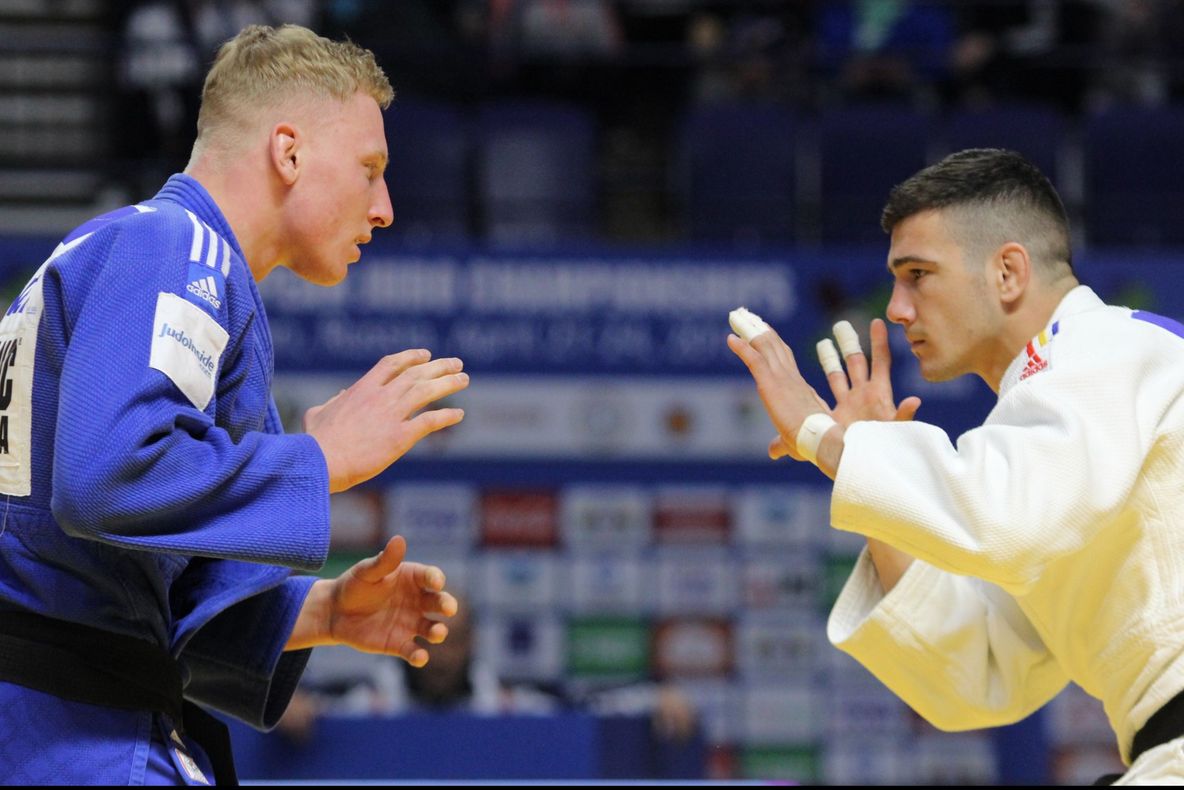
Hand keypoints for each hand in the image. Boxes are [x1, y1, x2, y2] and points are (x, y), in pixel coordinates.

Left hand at [287, 536, 457, 666]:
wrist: (335, 612)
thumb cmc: (354, 585)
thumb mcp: (367, 571)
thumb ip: (385, 560)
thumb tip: (399, 539)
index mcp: (413, 579)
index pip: (430, 577)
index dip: (435, 579)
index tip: (435, 582)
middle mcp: (417, 601)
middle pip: (439, 603)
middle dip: (446, 605)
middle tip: (448, 608)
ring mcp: (411, 624)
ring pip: (432, 628)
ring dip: (438, 631)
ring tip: (437, 633)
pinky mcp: (399, 644)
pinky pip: (414, 652)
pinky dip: (419, 656)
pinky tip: (420, 657)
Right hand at [304, 349, 468, 492]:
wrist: (320, 462)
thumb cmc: (316, 442)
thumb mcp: (318, 414)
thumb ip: (332, 402)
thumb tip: (341, 395)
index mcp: (361, 389)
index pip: (391, 364)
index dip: (411, 357)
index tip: (426, 355)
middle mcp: (380, 397)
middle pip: (416, 374)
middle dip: (439, 366)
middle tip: (457, 363)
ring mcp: (391, 415)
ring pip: (426, 391)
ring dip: (448, 383)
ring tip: (464, 379)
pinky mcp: (400, 437)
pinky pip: (429, 421)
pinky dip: (446, 416)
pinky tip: (459, 415)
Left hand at [727, 327, 830, 461]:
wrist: (821, 440)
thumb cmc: (812, 443)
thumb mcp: (792, 441)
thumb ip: (781, 443)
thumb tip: (773, 452)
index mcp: (798, 388)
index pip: (784, 360)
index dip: (774, 344)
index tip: (766, 332)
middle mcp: (791, 378)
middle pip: (775, 346)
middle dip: (761, 330)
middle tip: (748, 316)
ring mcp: (782, 378)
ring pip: (765, 347)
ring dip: (749, 331)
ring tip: (737, 316)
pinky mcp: (771, 383)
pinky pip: (754, 359)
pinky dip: (742, 348)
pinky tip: (730, 339)